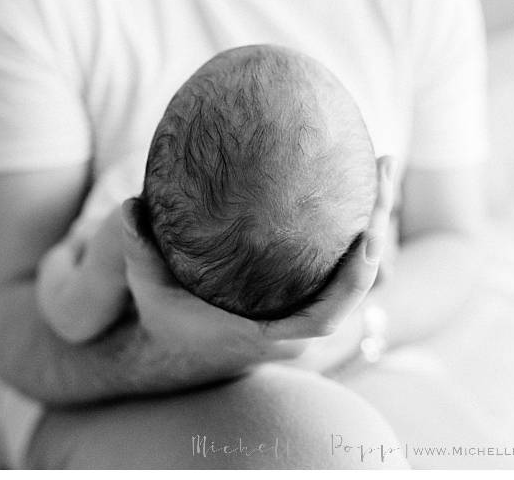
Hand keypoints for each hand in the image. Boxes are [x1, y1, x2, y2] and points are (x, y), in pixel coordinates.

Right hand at [120, 155, 399, 377]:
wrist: (183, 343)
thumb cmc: (169, 316)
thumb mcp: (148, 286)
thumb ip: (137, 250)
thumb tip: (127, 207)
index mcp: (269, 333)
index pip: (325, 317)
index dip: (352, 282)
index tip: (368, 237)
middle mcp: (298, 329)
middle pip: (357, 289)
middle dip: (378, 236)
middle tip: (386, 176)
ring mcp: (307, 314)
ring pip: (359, 277)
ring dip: (376, 226)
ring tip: (385, 169)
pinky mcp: (309, 298)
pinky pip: (346, 269)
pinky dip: (360, 233)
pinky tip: (365, 189)